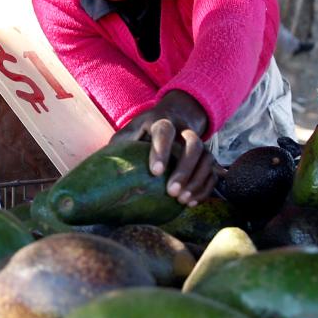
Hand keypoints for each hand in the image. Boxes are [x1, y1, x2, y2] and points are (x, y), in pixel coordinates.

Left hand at [111, 90, 221, 205]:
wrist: (174, 115)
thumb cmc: (144, 130)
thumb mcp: (130, 132)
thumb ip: (121, 145)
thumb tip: (104, 167)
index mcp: (161, 121)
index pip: (164, 131)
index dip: (161, 150)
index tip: (156, 171)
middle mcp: (184, 129)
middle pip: (192, 145)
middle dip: (183, 169)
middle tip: (171, 192)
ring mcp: (198, 142)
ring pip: (206, 158)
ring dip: (196, 181)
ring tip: (182, 200)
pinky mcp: (206, 156)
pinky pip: (212, 171)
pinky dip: (205, 187)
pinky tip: (192, 202)